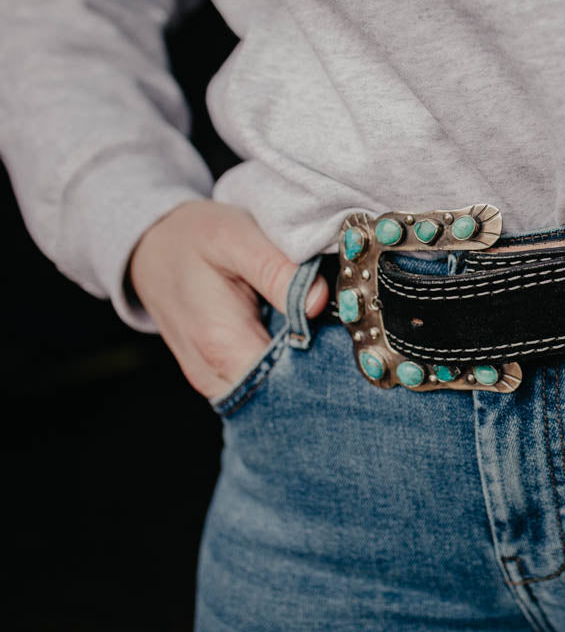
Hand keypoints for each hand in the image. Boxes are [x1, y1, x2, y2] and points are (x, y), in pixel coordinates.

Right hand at [128, 200, 327, 398]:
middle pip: (282, 394)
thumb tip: (318, 302)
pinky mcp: (217, 377)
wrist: (149, 246)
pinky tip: (297, 341)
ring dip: (300, 371)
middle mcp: (214, 374)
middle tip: (343, 336)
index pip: (287, 380)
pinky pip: (258, 386)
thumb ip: (277, 270)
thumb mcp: (234, 237)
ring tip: (321, 336)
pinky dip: (282, 368)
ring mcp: (214, 380)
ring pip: (271, 394)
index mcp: (220, 344)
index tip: (348, 340)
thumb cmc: (193, 237)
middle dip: (317, 371)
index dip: (322, 364)